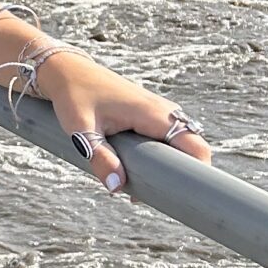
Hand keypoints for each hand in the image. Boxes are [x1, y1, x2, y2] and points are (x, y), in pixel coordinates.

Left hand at [34, 51, 212, 195]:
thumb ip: (100, 158)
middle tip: (157, 196)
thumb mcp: (82, 131)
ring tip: (145, 188)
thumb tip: (117, 187)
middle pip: (192, 147)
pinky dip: (160, 155)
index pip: (194, 145)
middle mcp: (162, 111)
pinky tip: (139, 172)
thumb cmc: (74, 97)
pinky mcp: (148, 114)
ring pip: (179, 143)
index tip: (186, 195)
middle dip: (183, 175)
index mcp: (153, 114)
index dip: (200, 171)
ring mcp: (157, 111)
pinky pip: (166, 138)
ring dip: (169, 166)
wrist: (67, 71)